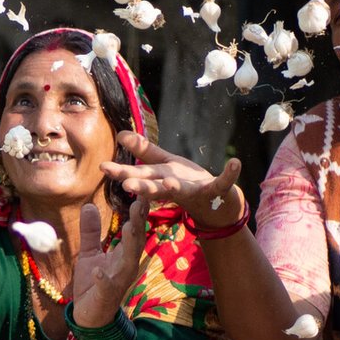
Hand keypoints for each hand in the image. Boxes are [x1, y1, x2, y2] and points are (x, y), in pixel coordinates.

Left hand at [70, 200, 148, 328]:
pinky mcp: (106, 296)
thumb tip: (89, 205)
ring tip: (130, 227)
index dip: (138, 212)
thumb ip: (91, 231)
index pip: (134, 230)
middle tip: (142, 201)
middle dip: (139, 222)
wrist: (89, 316)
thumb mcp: (89, 253)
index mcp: (124, 254)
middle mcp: (126, 266)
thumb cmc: (93, 283)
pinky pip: (106, 287)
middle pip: (136, 242)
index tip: (141, 191)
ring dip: (130, 245)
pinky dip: (103, 279)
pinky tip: (99, 271)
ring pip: (128, 262)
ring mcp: (118, 281)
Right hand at [102, 131, 244, 226]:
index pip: (138, 175)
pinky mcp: (216, 191)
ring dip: (176, 188)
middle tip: (127, 184)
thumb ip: (144, 151)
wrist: (216, 206)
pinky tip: (235, 162)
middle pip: (155, 187)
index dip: (121, 172)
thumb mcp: (164, 165)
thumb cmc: (186, 182)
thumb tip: (121, 133)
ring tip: (170, 184)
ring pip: (182, 191)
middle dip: (142, 186)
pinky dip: (229, 174)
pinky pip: (224, 183)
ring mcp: (195, 191)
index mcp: (160, 180)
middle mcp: (173, 188)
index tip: (103, 167)